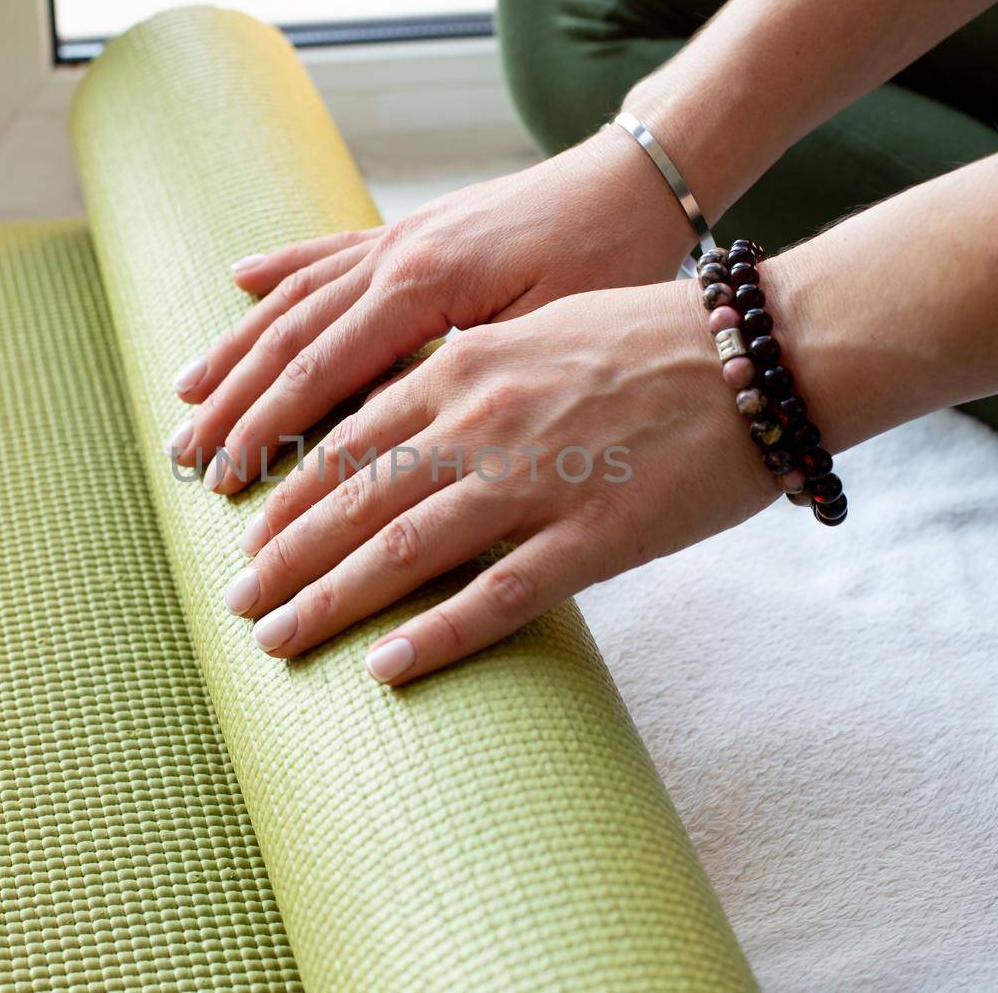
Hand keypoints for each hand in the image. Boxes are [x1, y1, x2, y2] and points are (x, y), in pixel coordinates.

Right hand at [166, 124, 696, 490]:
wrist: (639, 179)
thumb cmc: (612, 261)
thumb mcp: (546, 332)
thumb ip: (462, 376)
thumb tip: (380, 431)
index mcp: (424, 286)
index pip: (320, 369)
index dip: (268, 430)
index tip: (227, 481)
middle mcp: (395, 255)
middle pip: (289, 337)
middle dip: (234, 403)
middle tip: (184, 459)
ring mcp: (398, 236)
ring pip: (295, 298)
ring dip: (237, 349)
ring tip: (185, 394)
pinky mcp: (414, 228)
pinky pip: (328, 249)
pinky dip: (281, 269)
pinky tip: (238, 280)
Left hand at [217, 280, 779, 684]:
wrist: (761, 352)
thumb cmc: (654, 335)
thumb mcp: (535, 327)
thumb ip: (462, 370)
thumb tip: (405, 410)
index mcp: (464, 368)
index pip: (347, 437)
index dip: (288, 492)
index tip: (248, 532)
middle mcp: (480, 421)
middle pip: (354, 499)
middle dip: (284, 555)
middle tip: (236, 602)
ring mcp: (533, 481)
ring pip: (402, 548)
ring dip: (329, 599)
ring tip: (276, 637)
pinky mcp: (593, 537)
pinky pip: (497, 597)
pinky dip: (435, 636)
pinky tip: (385, 670)